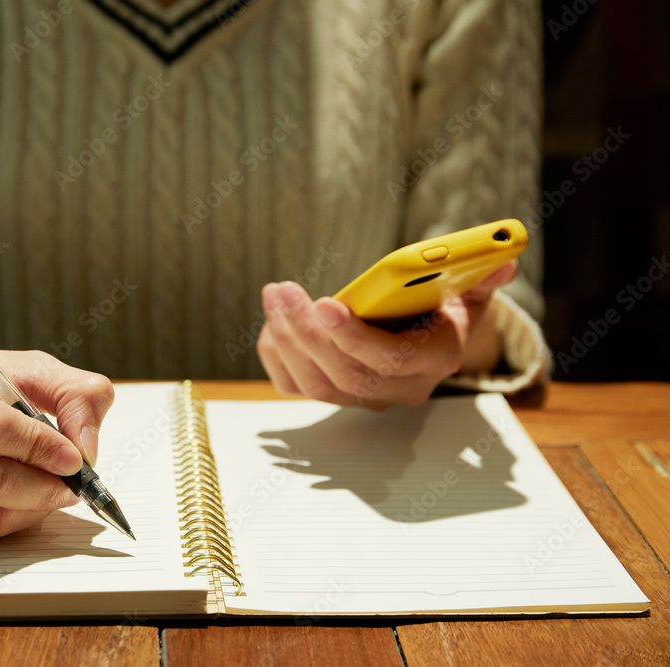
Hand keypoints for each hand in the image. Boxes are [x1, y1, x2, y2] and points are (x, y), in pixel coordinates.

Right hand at [0, 349, 114, 538]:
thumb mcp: (28, 368)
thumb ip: (74, 395)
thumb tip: (87, 450)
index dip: (38, 448)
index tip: (74, 458)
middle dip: (42, 486)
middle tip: (72, 483)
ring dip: (31, 508)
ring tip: (49, 488)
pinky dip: (9, 521)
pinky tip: (18, 498)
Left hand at [256, 260, 517, 408]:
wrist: (426, 337)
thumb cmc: (441, 307)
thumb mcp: (468, 287)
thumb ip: (480, 273)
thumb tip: (501, 258)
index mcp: (435, 359)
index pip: (394, 360)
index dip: (357, 337)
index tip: (326, 303)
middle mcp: (399, 388)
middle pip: (347, 375)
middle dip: (309, 332)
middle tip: (284, 291)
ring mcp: (362, 396)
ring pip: (315, 383)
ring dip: (288, 338)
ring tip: (276, 295)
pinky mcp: (330, 393)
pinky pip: (293, 384)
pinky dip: (276, 353)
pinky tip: (275, 320)